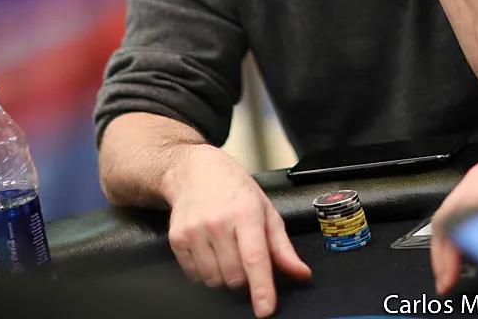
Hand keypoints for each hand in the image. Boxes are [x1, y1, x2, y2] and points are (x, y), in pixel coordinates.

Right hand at [165, 146, 311, 316]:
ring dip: (224, 277)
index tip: (265, 309)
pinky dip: (205, 272)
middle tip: (243, 257)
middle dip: (244, 278)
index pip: (255, 258)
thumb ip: (283, 247)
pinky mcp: (177, 239)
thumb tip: (301, 273)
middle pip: (234, 276)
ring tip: (225, 251)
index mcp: (246, 214)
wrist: (195, 172)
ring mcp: (195, 231)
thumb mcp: (266, 211)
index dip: (261, 288)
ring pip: (214, 280)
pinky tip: (209, 251)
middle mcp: (219, 222)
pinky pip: (194, 276)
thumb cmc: (234, 189)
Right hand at [430, 117, 477, 293]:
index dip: (447, 253)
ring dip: (448, 241)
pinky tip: (467, 245)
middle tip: (447, 280)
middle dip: (441, 252)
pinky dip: (458, 229)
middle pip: (443, 219)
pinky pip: (460, 206)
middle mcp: (477, 179)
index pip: (454, 223)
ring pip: (449, 213)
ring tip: (454, 267)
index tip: (449, 277)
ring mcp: (477, 177)